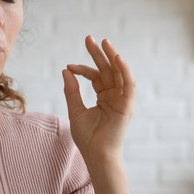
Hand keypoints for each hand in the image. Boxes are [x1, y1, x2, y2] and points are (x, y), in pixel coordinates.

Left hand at [62, 36, 135, 166]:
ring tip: (104, 42)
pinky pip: (128, 84)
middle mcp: (114, 96)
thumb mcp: (75, 110)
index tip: (69, 66)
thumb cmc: (87, 138)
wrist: (96, 155)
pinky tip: (117, 58)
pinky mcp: (127, 105)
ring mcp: (122, 100)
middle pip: (107, 70)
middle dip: (99, 54)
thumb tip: (65, 70)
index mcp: (104, 97)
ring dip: (112, 56)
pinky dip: (124, 70)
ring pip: (119, 73)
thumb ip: (72, 91)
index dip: (82, 69)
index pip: (95, 76)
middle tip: (89, 38)